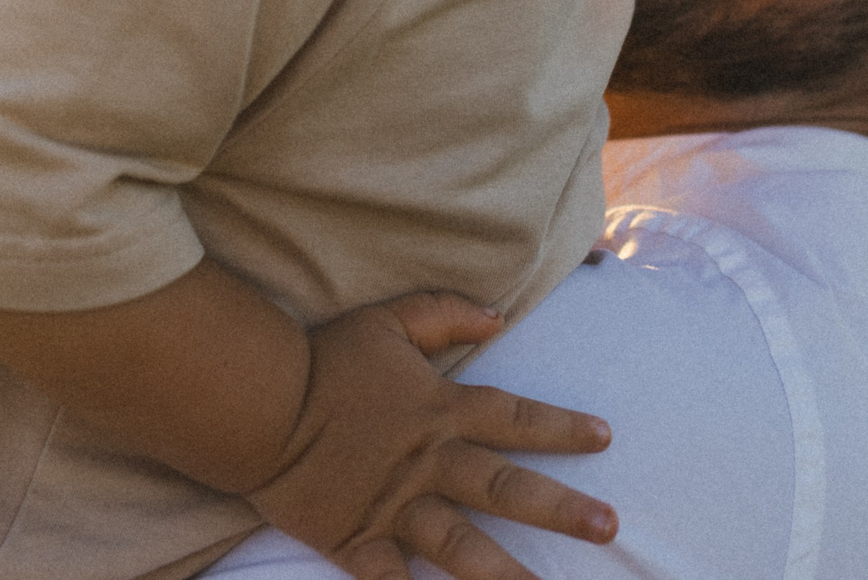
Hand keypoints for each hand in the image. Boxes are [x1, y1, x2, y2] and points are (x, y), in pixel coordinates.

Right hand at [248, 292, 617, 579]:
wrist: (257, 404)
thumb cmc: (324, 358)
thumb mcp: (389, 320)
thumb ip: (445, 314)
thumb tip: (499, 315)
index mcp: (438, 411)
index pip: (513, 418)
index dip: (560, 427)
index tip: (605, 438)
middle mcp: (426, 463)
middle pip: (505, 487)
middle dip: (560, 508)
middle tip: (610, 527)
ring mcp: (394, 507)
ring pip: (462, 547)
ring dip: (507, 574)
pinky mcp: (356, 541)